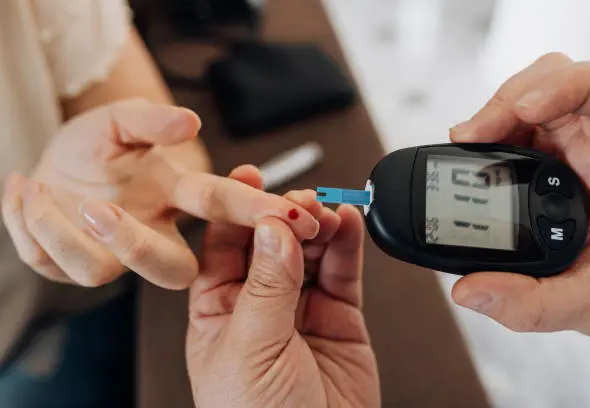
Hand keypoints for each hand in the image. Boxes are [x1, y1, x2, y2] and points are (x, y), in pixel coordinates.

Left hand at [1, 99, 318, 288]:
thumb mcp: (117, 120)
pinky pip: (51, 262)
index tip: (292, 213)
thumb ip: (150, 120)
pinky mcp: (71, 266)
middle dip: (137, 246)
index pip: (220, 207)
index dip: (256, 212)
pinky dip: (28, 223)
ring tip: (39, 186)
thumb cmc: (93, 147)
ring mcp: (113, 257)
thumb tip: (191, 123)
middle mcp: (152, 234)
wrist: (49, 165)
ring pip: (100, 271)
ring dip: (61, 228)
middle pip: (171, 268)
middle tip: (95, 208)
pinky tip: (23, 190)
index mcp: (174, 198)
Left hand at [186, 168, 379, 407]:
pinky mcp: (340, 315)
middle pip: (270, 240)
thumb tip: (275, 230)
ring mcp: (301, 306)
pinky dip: (349, 243)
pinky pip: (344, 270)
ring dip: (319, 224)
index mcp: (218, 309)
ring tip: (327, 211)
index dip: (237, 211)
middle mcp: (259, 303)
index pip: (223, 246)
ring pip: (310, 249)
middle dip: (284, 215)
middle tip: (300, 202)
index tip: (249, 178)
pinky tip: (349, 223)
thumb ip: (268, 286)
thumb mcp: (251, 350)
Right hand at [450, 52, 589, 337]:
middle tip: (470, 139)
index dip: (560, 85)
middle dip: (503, 104)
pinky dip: (489, 140)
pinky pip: (517, 130)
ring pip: (527, 101)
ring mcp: (574, 147)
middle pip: (551, 82)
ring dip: (491, 118)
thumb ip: (537, 303)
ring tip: (465, 147)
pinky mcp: (552, 158)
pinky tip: (474, 161)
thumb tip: (472, 289)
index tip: (523, 109)